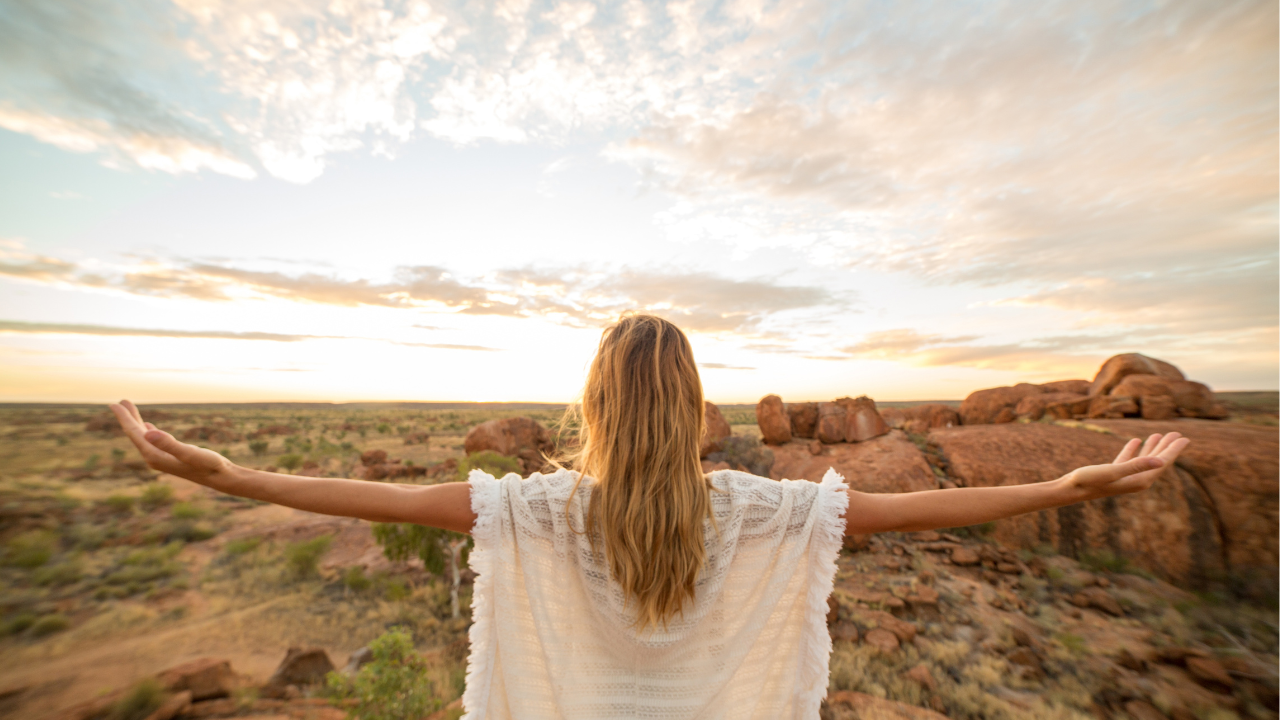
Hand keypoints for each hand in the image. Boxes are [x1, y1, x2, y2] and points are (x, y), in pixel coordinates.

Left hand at [110, 399, 234, 485]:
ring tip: (130, 409)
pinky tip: (148, 427)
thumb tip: (148, 433)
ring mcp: (162, 458)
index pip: (135, 434)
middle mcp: (155, 458)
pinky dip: (148, 431)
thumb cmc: (208, 466)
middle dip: (128, 418)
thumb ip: (169, 444)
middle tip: (120, 402)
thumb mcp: (190, 453)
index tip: (114, 404)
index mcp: (155, 456)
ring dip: (137, 422)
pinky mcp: (171, 457)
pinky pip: (153, 441)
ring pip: (144, 437)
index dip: (125, 418)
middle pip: (136, 435)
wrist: (221, 478)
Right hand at [1062, 432, 1189, 500]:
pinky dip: (1133, 450)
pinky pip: (1128, 460)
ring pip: (1143, 460)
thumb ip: (1137, 465)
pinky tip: (1135, 441)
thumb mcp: (1113, 471)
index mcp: (1139, 481)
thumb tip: (1160, 461)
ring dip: (1152, 447)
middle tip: (1177, 434)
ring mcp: (1124, 478)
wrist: (1070, 490)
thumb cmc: (1089, 481)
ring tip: (1159, 434)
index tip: (1184, 438)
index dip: (1173, 450)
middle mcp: (1135, 481)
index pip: (1161, 463)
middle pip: (1156, 461)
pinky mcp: (1113, 474)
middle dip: (1166, 447)